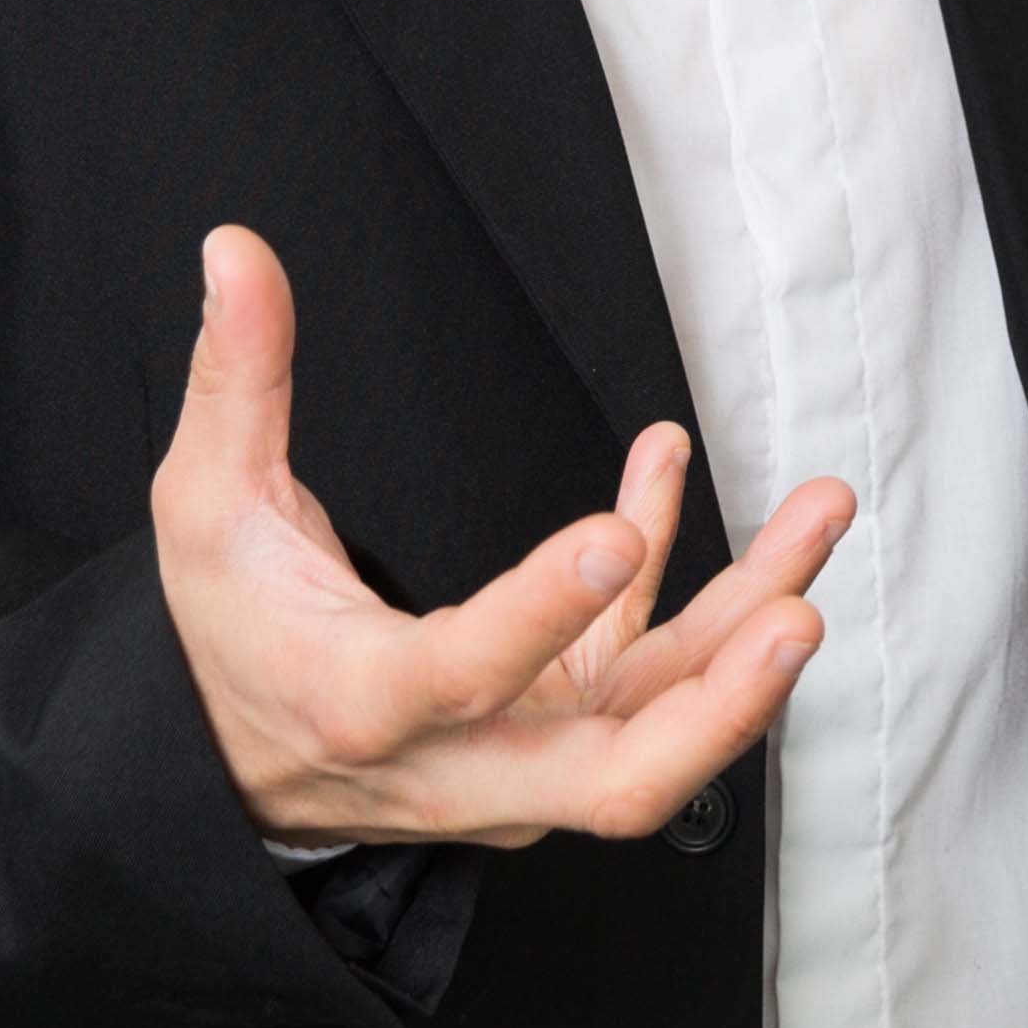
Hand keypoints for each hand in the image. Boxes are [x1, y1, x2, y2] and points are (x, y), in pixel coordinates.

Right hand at [155, 226, 850, 851]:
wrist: (235, 764)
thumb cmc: (229, 634)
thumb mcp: (206, 508)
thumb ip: (236, 380)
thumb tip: (235, 251)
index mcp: (360, 704)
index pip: (462, 676)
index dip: (542, 615)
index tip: (613, 537)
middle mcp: (459, 757)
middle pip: (613, 776)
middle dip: (720, 707)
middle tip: (796, 618)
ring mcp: (525, 756)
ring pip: (664, 717)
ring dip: (751, 623)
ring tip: (821, 513)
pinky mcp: (562, 728)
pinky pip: (646, 656)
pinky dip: (686, 574)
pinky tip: (670, 466)